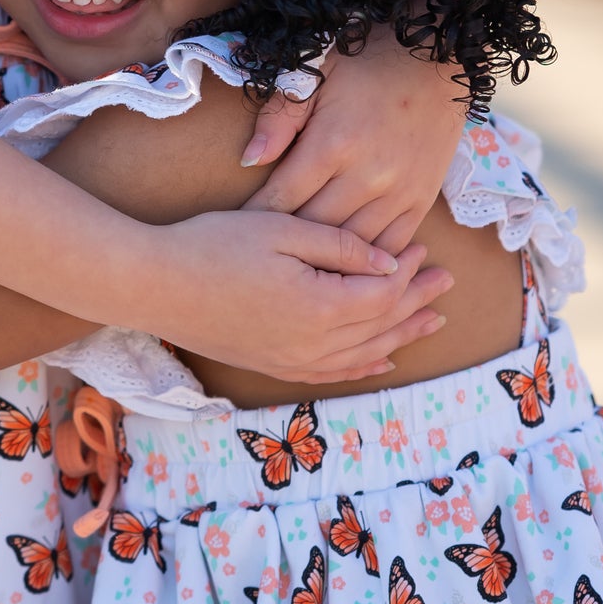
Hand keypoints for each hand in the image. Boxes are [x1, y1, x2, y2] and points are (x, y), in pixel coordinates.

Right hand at [153, 210, 452, 380]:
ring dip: (401, 336)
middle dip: (416, 303)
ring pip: (364, 354)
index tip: (423, 249)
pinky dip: (364, 366)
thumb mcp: (281, 230)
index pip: (382, 293)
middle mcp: (314, 344)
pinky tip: (382, 360)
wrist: (156, 285)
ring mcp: (293, 361)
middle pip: (381, 326)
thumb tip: (388, 264)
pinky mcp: (273, 365)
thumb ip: (339, 247)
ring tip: (432, 321)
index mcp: (320, 307)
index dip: (408, 272)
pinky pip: (334, 373)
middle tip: (446, 282)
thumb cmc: (213, 245)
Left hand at [243, 27, 467, 244]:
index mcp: (333, 143)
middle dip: (286, 244)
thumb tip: (249, 159)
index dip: (257, 217)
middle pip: (314, 228)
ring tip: (300, 268)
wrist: (438, 59)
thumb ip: (279, 118)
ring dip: (326, 258)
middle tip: (263, 255)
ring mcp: (398, 192)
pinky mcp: (422, 200)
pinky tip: (348, 264)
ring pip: (353, 245)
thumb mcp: (315, 75)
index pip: (282, 197)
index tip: (240, 231)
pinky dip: (368, 259)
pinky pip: (391, 245)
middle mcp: (367, 176)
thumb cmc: (367, 62)